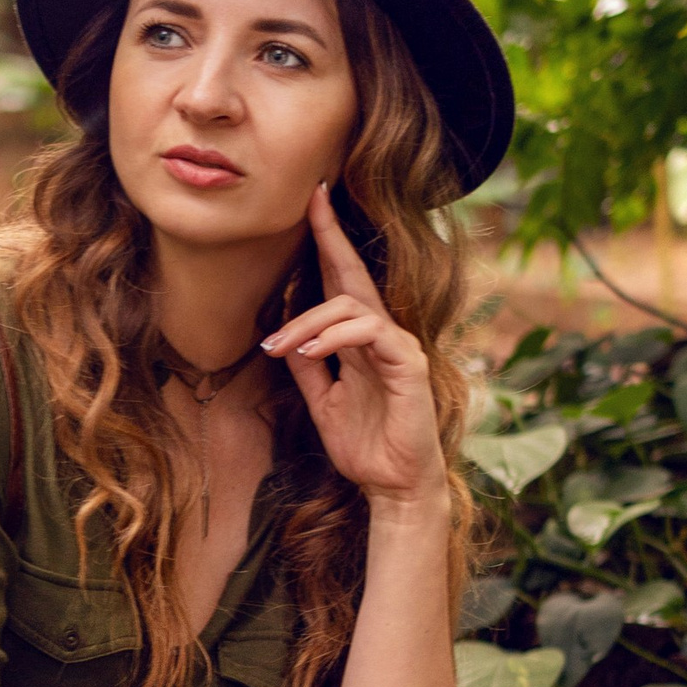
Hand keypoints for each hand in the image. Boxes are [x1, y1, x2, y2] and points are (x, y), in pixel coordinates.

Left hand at [263, 180, 449, 515]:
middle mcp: (382, 334)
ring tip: (278, 346)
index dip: (329, 241)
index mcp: (360, 341)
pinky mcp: (408, 363)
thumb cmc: (365, 446)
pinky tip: (308, 353)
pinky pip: (369, 333)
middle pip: (354, 274)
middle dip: (332, 235)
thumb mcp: (323, 402)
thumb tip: (282, 336)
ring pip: (350, 306)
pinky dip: (334, 338)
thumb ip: (308, 368)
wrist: (393, 486)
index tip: (312, 202)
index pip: (342, 282)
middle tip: (310, 200)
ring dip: (306, 322)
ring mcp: (398, 346)